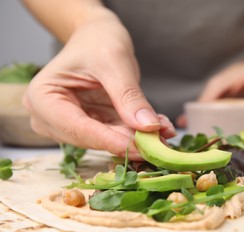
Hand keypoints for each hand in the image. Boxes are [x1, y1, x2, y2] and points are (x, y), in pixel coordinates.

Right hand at [23, 15, 174, 158]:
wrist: (98, 36)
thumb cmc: (98, 41)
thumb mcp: (114, 63)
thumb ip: (128, 96)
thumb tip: (148, 126)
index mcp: (42, 98)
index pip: (77, 128)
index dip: (110, 140)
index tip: (140, 147)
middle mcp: (50, 117)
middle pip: (91, 139)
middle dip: (128, 141)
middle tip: (160, 142)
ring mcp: (71, 123)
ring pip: (107, 140)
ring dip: (137, 139)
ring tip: (164, 132)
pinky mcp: (91, 125)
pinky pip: (116, 134)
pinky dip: (138, 132)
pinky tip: (160, 128)